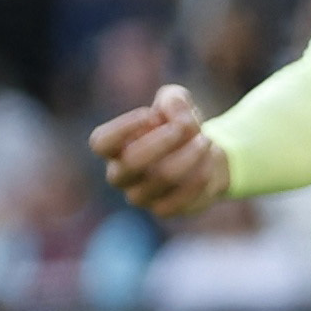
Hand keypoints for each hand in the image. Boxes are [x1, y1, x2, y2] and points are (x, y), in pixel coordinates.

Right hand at [91, 83, 231, 219]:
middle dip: (166, 139)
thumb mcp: (177, 102)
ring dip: (191, 153)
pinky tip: (209, 158)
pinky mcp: (164, 210)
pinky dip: (202, 173)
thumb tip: (178, 119)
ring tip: (205, 140)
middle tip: (188, 126)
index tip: (151, 114)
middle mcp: (121, 175)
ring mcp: (140, 196)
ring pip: (164, 176)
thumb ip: (173, 100)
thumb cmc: (180, 126)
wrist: (204, 154)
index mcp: (114, 148)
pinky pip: (183, 196)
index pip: (101, 143)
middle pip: (133, 161)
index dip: (125, 127)